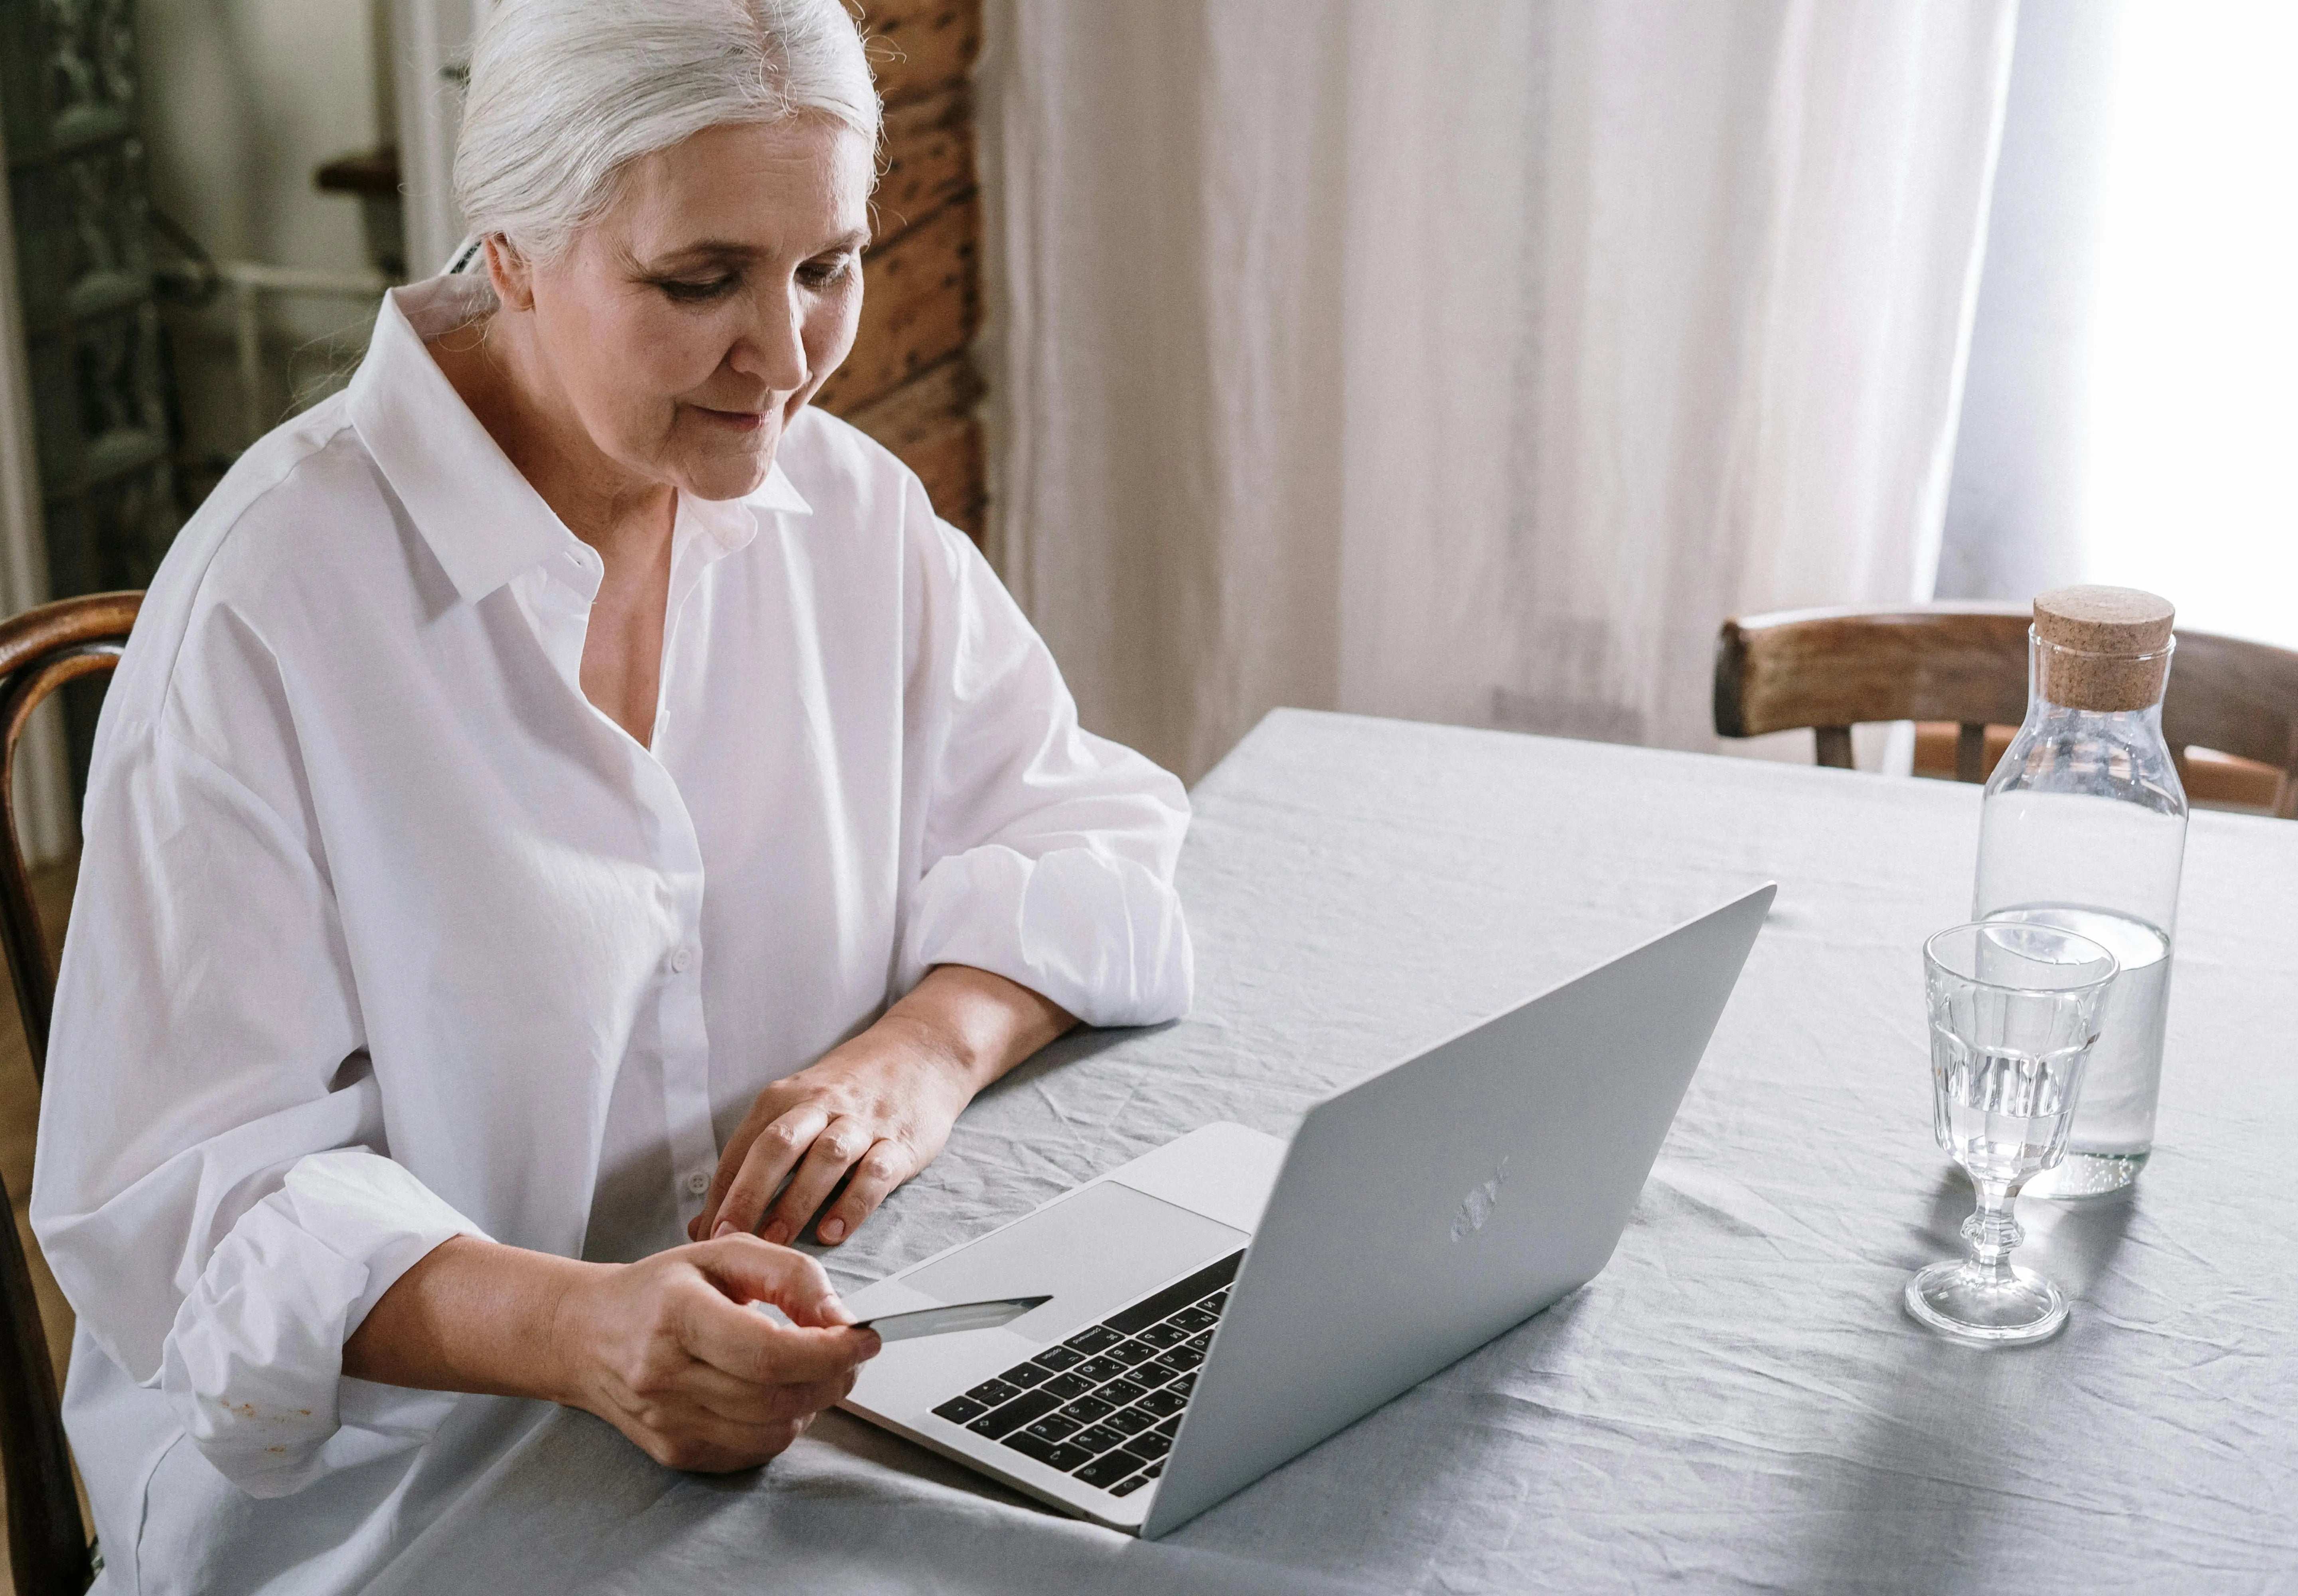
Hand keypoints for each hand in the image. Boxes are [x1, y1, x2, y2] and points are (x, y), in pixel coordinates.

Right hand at [552, 1234, 878, 1470]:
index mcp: (676, 1316)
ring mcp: (668, 1422)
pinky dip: (782, 1424)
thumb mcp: (725, 1254)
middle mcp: (666, 1375)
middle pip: (777, 1396)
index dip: (830, 1352)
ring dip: (813, 1402)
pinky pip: (753, 1451)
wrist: (586, 1335)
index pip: (770, 1353)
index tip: (865, 1338)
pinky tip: (776, 1394)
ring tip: (812, 1370)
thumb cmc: (659, 1289)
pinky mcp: (675, 1452)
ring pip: (772, 1430)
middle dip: (833, 1377)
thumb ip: (792, 1276)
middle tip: (850, 1354)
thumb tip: (841, 1319)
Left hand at [690, 965, 1074, 1248]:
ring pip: (825, 1158)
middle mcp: (821, 1105)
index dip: (721, 1192)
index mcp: (786, 1098)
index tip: (704, 1234)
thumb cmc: (849, 1090)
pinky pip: (876, 1173)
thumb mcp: (798, 1109)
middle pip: (777, 1147)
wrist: (920, 1051)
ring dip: (797, 1201)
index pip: (743, 1148)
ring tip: (776, 1242)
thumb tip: (705, 1222)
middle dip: (749, 1194)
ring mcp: (862, 1122)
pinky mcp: (900, 1141)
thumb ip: (755, 1161)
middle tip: (729, 1237)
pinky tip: (835, 1231)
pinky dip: (854, 1203)